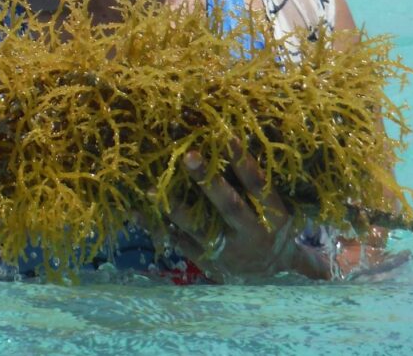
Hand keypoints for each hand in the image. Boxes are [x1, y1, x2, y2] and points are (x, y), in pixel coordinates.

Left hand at [160, 141, 331, 281]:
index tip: (227, 136)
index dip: (244, 162)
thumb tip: (228, 143)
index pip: (258, 186)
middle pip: (228, 205)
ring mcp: (226, 249)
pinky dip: (155, 227)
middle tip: (189, 156)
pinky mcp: (206, 260)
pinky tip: (135, 213)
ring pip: (198, 228)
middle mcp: (249, 233)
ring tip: (150, 190)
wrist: (272, 275)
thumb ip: (256, 186)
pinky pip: (178, 241)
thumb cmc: (272, 229)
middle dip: (208, 182)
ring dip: (174, 207)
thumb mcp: (276, 209)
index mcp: (271, 216)